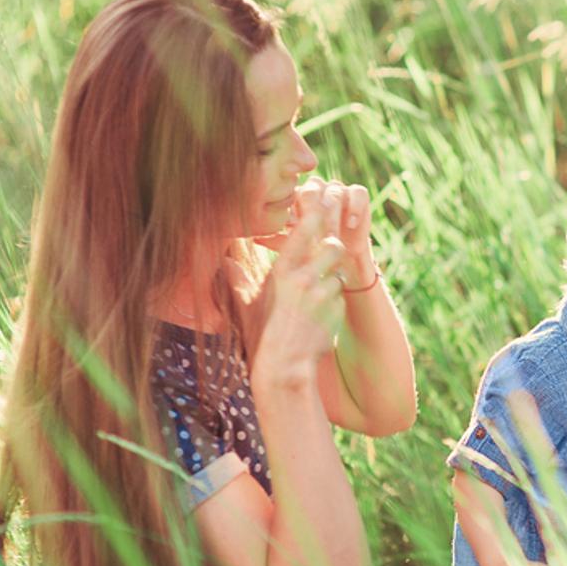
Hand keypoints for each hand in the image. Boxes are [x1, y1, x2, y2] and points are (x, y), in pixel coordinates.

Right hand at [252, 189, 345, 377]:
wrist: (284, 366)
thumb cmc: (263, 333)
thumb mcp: (247, 304)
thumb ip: (238, 280)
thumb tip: (225, 262)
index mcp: (282, 271)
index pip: (303, 231)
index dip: (315, 213)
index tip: (324, 199)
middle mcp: (305, 279)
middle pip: (333, 244)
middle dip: (332, 247)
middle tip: (326, 255)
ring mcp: (323, 295)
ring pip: (339, 271)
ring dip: (334, 278)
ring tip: (319, 293)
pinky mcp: (337, 311)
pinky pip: (342, 296)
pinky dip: (335, 303)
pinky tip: (321, 316)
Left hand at [260, 177, 376, 288]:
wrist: (345, 265)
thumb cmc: (314, 257)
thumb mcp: (294, 252)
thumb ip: (277, 242)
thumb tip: (255, 238)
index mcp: (297, 199)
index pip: (292, 192)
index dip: (293, 209)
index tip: (292, 229)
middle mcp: (317, 191)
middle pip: (313, 186)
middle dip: (314, 210)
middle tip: (314, 233)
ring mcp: (338, 192)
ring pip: (334, 189)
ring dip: (333, 214)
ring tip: (331, 236)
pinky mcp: (358, 197)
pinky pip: (358, 192)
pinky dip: (354, 207)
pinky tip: (350, 225)